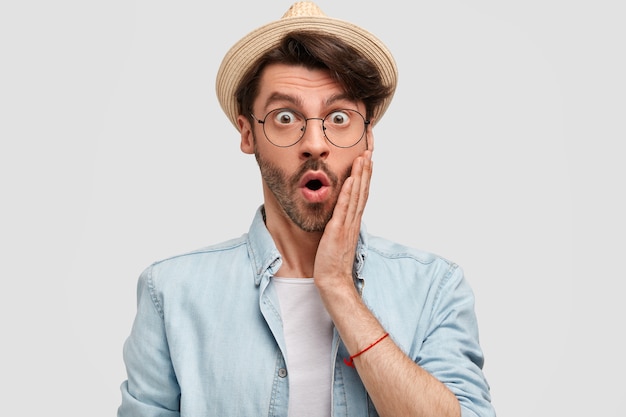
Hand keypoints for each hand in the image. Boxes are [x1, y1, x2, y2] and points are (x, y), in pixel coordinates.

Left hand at [314, 150, 372, 291]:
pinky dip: (348, 193)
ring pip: (356, 196)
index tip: (367, 162)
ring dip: (360, 176)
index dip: (365, 178)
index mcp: (353, 223)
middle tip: (369, 152)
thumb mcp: (337, 240)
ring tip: (363, 158)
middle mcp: (353, 221)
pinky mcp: (338, 230)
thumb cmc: (333, 264)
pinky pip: (344, 208)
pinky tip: (350, 179)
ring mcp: (347, 225)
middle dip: (366, 171)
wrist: (333, 281)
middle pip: (362, 191)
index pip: (361, 196)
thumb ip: (340, 227)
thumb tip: (338, 218)